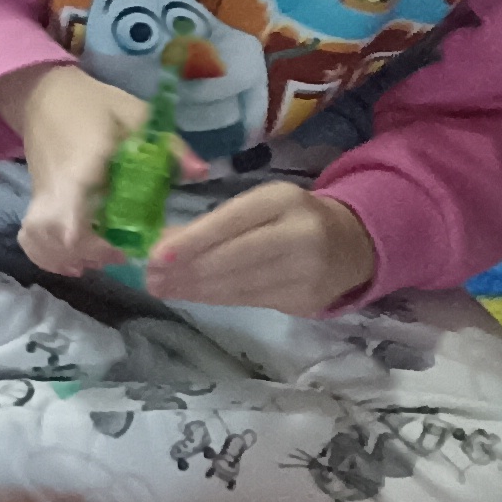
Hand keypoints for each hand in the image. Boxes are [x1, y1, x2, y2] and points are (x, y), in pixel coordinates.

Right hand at [0, 61, 182, 278]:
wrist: (42, 95)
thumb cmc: (92, 104)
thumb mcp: (136, 115)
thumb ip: (168, 146)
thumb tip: (202, 173)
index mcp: (80, 166)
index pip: (68, 210)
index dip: (85, 239)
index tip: (118, 248)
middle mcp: (54, 188)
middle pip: (53, 237)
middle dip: (86, 253)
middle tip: (121, 252)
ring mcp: (40, 197)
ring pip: (38, 241)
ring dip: (66, 258)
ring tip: (100, 258)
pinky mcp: (36, 202)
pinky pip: (32, 238)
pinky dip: (47, 255)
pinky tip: (73, 259)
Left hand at [146, 183, 377, 315]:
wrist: (351, 243)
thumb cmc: (289, 218)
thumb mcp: (257, 207)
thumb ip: (212, 223)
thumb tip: (159, 242)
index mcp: (283, 200)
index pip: (230, 221)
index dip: (191, 241)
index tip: (154, 255)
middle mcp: (300, 234)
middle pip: (233, 257)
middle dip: (186, 271)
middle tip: (150, 279)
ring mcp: (307, 271)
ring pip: (239, 285)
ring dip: (194, 290)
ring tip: (163, 288)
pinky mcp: (306, 300)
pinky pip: (250, 301)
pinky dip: (215, 299)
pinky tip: (192, 296)